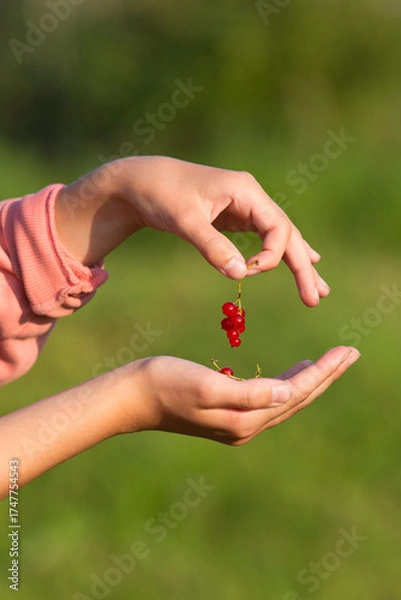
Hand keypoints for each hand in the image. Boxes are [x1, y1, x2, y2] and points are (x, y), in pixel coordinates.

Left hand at [115, 156, 329, 306]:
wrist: (141, 181)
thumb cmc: (160, 195)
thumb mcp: (185, 221)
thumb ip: (212, 247)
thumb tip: (241, 275)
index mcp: (246, 191)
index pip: (278, 226)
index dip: (271, 255)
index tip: (250, 273)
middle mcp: (251, 197)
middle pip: (287, 233)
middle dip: (302, 266)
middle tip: (317, 297)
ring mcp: (245, 206)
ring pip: (280, 236)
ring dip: (298, 261)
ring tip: (319, 288)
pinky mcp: (234, 216)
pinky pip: (265, 237)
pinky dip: (280, 252)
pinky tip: (301, 259)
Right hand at [121, 346, 359, 444]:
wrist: (132, 397)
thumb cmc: (164, 383)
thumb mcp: (206, 386)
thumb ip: (249, 393)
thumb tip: (289, 395)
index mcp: (245, 419)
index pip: (295, 392)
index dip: (323, 372)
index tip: (347, 351)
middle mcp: (246, 426)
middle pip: (297, 399)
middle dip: (325, 376)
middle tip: (350, 354)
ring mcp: (237, 423)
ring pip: (285, 401)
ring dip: (309, 381)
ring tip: (328, 363)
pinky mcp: (227, 415)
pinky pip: (268, 400)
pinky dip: (286, 384)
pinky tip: (289, 375)